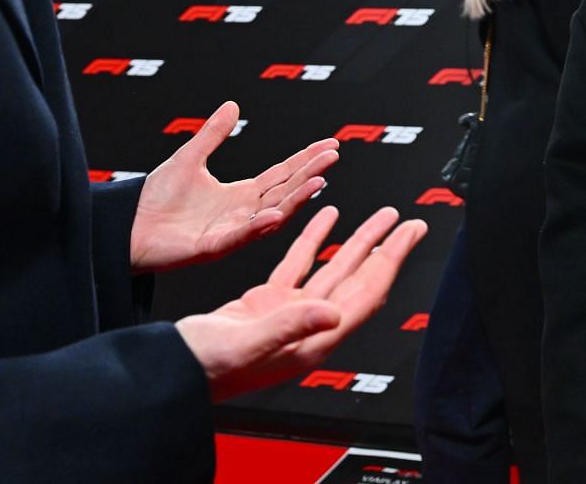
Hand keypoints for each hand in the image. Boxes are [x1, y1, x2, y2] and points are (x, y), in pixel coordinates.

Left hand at [131, 102, 339, 272]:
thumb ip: (213, 135)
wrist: (126, 225)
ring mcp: (230, 232)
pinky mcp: (211, 247)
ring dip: (295, 201)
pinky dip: (258, 227)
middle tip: (332, 157)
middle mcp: (241, 214)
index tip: (330, 146)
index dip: (305, 161)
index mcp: (239, 195)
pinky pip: (240, 238)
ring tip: (317, 183)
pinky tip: (276, 215)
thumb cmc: (154, 198)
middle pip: (284, 193)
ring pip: (271, 216)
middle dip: (310, 175)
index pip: (281, 175)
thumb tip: (233, 106)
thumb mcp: (189, 158)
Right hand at [174, 205, 427, 401]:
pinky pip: (301, 266)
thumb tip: (333, 313)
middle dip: (387, 248)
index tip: (411, 233)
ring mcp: (290, 313)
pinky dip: (316, 241)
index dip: (391, 260)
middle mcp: (309, 326)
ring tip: (382, 217)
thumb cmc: (204, 366)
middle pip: (360, 279)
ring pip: (334, 269)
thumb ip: (290, 327)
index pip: (365, 293)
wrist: (174, 368)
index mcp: (313, 339)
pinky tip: (327, 219)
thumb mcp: (247, 344)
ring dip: (359, 242)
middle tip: (409, 221)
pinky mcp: (268, 302)